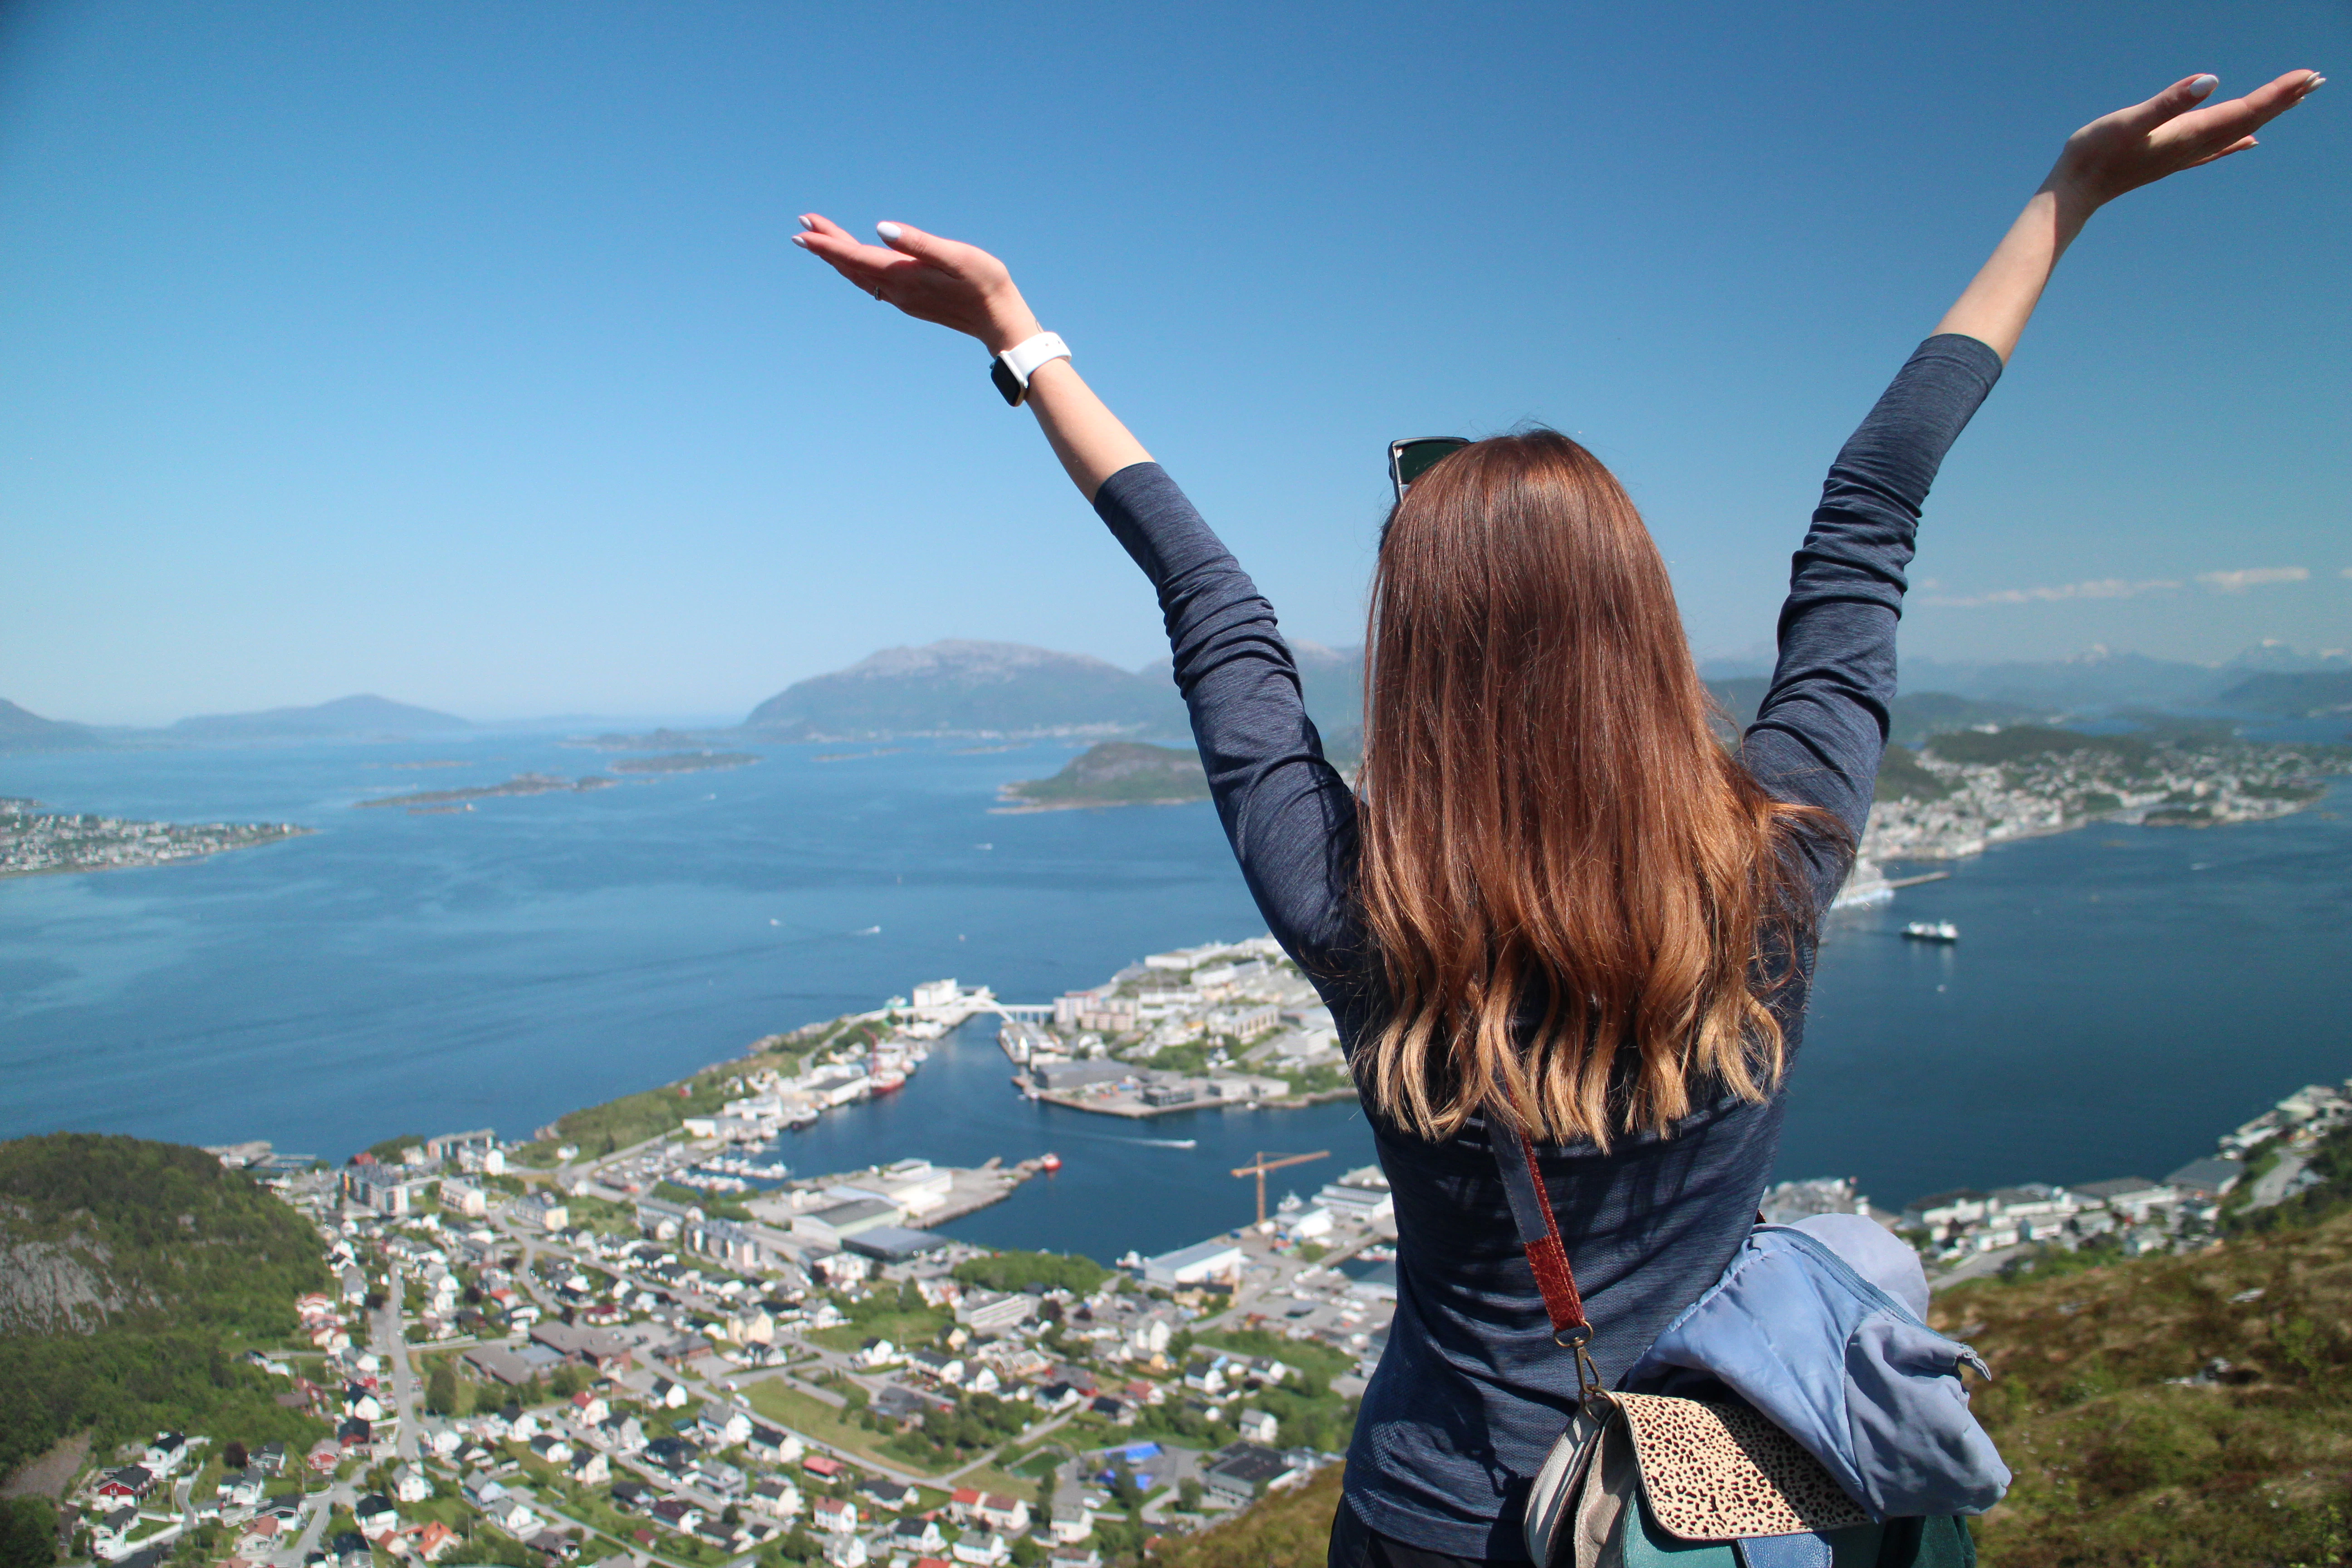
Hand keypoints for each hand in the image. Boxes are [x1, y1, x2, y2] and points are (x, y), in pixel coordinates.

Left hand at [791, 215, 1042, 354]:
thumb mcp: (955, 256)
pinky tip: (853, 262)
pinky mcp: (911, 301)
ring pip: (859, 276)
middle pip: (851, 266)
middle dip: (825, 246)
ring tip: (817, 242)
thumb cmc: (985, 283)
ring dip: (837, 258)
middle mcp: (897, 290)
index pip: (855, 257)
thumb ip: (917, 243)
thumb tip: (880, 229)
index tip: (803, 229)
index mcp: (904, 275)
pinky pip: (872, 284)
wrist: (1000, 321)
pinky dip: (855, 269)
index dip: (827, 243)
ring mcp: (903, 298)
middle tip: (802, 227)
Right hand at [2049, 69, 2324, 211]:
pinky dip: (2237, 140)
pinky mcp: (2170, 158)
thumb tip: (2212, 81)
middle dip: (2284, 99)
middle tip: (2318, 80)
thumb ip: (2169, 102)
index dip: (2278, 92)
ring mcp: (2184, 154)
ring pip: (2237, 129)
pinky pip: (2215, 147)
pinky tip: (2250, 141)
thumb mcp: (2130, 120)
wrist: (2073, 191)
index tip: (2308, 75)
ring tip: (2297, 98)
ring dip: (2267, 112)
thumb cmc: (2094, 153)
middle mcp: (2194, 145)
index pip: (2245, 109)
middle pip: (2249, 118)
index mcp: (2190, 133)